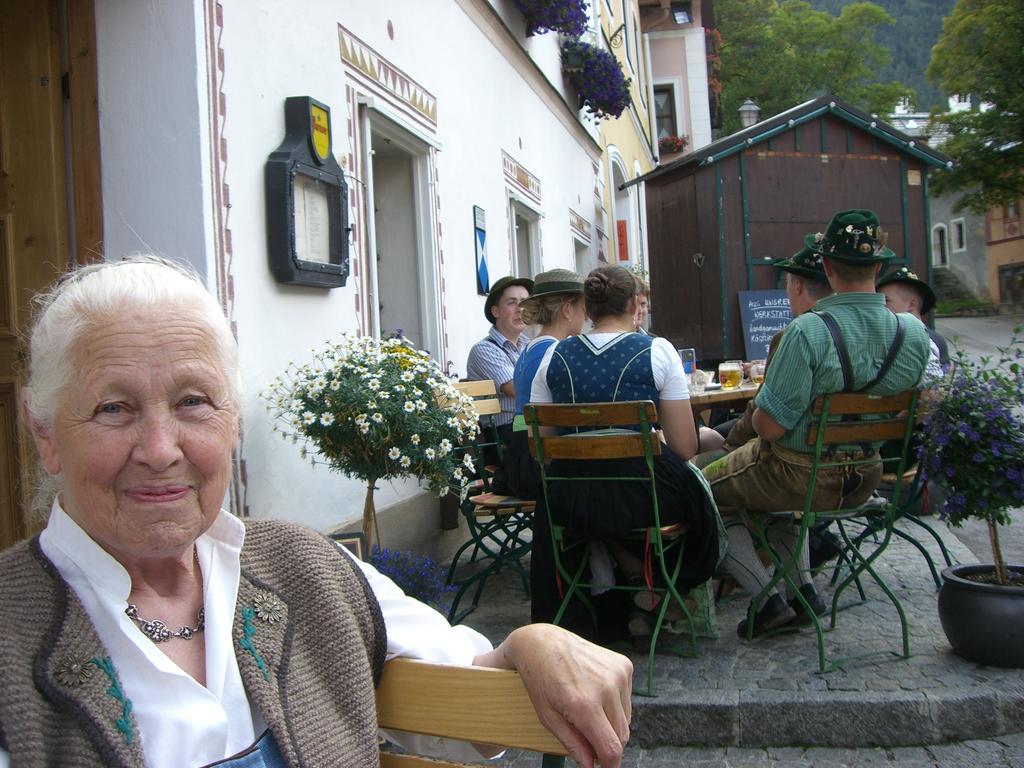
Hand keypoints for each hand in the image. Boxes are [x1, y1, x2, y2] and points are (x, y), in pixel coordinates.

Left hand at [474, 624, 631, 766]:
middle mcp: (606, 688)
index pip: (612, 748)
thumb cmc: (540, 680)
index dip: (610, 764)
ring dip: (612, 723)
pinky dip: (615, 704)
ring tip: (589, 710)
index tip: (604, 767)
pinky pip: (627, 699)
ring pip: (626, 719)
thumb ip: (573, 743)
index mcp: (585, 704)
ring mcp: (618, 674)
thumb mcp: (548, 717)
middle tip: (589, 737)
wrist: (543, 643)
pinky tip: (596, 692)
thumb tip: (591, 764)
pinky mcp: (624, 665)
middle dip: (608, 743)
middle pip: (622, 736)